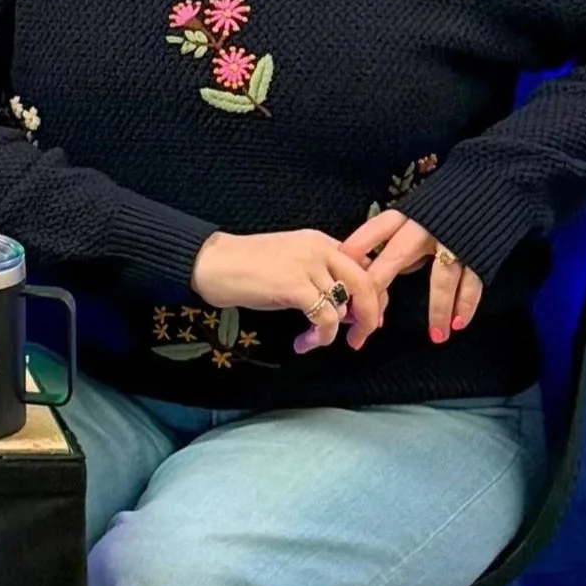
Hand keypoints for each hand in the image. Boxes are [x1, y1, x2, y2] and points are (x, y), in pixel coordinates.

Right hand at [191, 228, 390, 351]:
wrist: (210, 263)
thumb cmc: (245, 267)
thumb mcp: (291, 264)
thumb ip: (319, 278)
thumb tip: (348, 310)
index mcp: (321, 241)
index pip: (366, 267)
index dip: (374, 296)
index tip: (365, 320)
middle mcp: (320, 249)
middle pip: (367, 284)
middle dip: (370, 316)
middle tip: (359, 338)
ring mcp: (307, 266)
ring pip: (346, 305)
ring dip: (334, 332)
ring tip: (313, 341)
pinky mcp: (294, 285)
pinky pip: (324, 318)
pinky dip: (321, 337)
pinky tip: (304, 343)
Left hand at [341, 209, 483, 342]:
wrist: (491, 186)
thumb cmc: (444, 206)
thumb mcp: (414, 215)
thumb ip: (399, 240)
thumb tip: (383, 269)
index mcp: (405, 216)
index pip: (373, 231)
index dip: (355, 249)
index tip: (340, 272)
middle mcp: (425, 228)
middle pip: (396, 257)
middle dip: (379, 287)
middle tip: (366, 319)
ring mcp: (453, 242)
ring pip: (442, 280)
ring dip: (437, 310)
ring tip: (435, 336)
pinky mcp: (479, 253)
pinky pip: (472, 283)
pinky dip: (466, 305)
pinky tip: (457, 324)